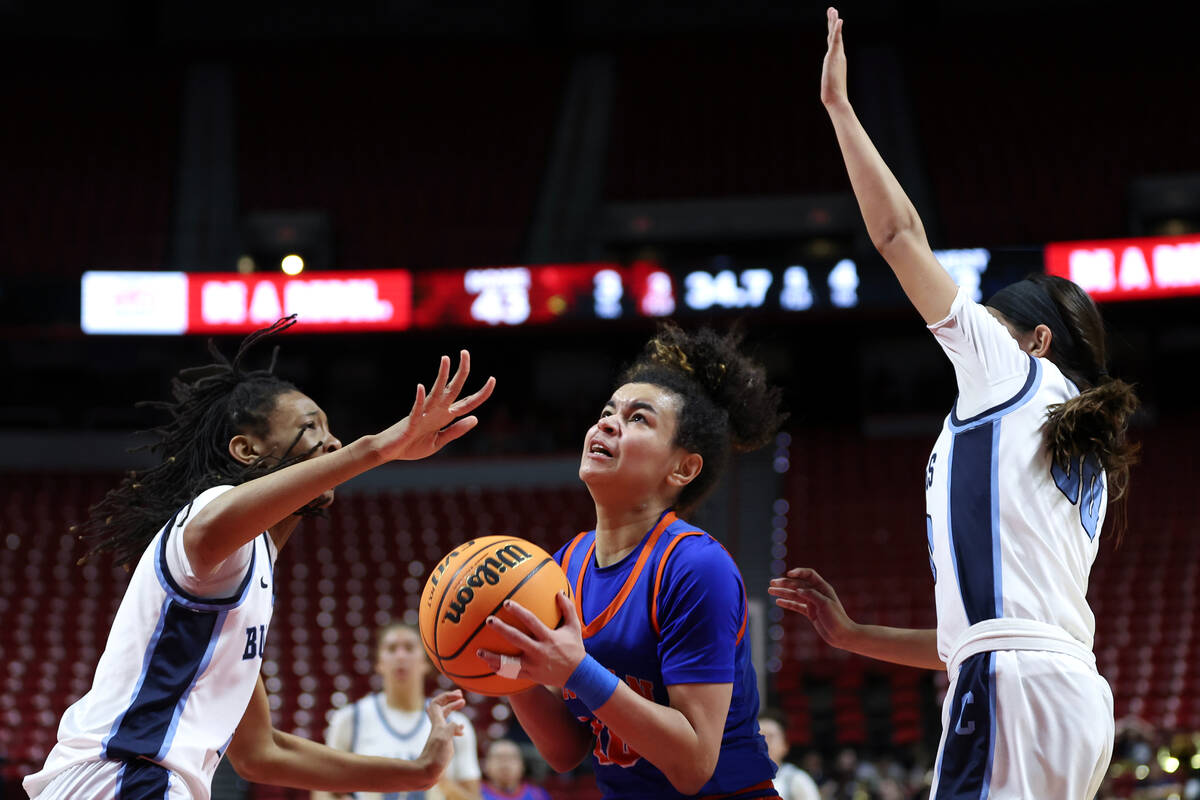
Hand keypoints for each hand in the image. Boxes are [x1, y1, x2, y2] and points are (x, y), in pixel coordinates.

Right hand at [373, 351, 494, 461]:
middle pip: (453, 390)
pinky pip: (416, 410)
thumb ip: (456, 431)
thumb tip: (476, 418)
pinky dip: (419, 400)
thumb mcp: (439, 442)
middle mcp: (436, 411)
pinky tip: (421, 387)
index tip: (492, 379)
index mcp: (444, 416)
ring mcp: (423, 415)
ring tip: (446, 359)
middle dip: (461, 372)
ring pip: (435, 393)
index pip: (467, 403)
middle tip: (465, 352)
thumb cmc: (412, 446)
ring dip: (441, 377)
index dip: (481, 393)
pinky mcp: (410, 423)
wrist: (388, 451)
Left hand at [414, 691, 465, 781]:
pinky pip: (449, 729)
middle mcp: (437, 727)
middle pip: (441, 707)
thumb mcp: (445, 739)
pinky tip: (462, 732)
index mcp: (437, 723)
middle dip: (450, 699)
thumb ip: (452, 728)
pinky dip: (456, 726)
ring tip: (463, 704)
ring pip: (445, 717)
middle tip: (461, 696)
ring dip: (453, 708)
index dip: (447, 696)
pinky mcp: (443, 744)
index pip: (437, 702)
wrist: (427, 772)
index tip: (459, 695)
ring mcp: (440, 735)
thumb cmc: (435, 756)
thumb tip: (459, 726)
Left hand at [477, 592, 585, 687]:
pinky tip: (488, 665)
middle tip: (488, 620)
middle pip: (516, 639)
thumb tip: (559, 591)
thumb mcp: (574, 627)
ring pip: (509, 662)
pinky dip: (500, 670)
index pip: (531, 621)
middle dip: (501, 629)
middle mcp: (539, 651)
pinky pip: (512, 673)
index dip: (518, 611)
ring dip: (493, 658)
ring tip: (478, 652)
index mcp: (548, 638)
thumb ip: (567, 609)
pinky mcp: (530, 676)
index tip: (506, 603)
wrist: (578, 675)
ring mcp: (533, 665)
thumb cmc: (575, 648)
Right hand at [768, 567, 858, 649]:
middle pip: (798, 585)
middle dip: (785, 583)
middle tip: (772, 583)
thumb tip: (798, 590)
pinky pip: (796, 606)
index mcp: (823, 588)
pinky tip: (778, 602)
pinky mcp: (810, 613)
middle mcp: (817, 593)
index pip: (809, 575)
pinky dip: (787, 603)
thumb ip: (811, 595)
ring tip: (770, 590)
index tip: (788, 574)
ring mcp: (813, 603)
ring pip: (794, 595)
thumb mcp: (825, 605)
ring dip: (783, 592)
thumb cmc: (837, 619)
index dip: (798, 572)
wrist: (842, 635)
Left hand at [820, 7, 846, 107]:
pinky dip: (838, 30)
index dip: (833, 30)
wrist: (836, 99)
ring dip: (834, 21)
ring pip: (835, 34)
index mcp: (837, 59)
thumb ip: (830, 81)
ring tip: (832, 10)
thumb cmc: (833, 94)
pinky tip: (839, 20)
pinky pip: (837, 40)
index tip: (834, 20)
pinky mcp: (834, 57)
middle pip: (835, 35)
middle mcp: (838, 55)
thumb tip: (829, 89)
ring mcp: (837, 55)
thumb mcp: (830, 84)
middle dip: (833, 21)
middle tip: (832, 9)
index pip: (834, 42)